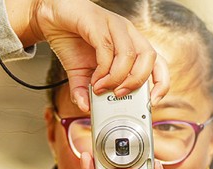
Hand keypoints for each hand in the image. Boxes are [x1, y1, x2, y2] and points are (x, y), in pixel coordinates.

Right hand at [6, 0, 169, 111]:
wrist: (51, 17)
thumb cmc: (72, 40)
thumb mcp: (79, 73)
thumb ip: (84, 91)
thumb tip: (86, 107)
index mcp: (131, 45)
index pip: (157, 62)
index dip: (161, 82)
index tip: (153, 101)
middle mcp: (127, 34)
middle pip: (148, 58)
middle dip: (137, 82)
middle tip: (120, 95)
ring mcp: (114, 26)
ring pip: (129, 54)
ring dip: (117, 77)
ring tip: (101, 88)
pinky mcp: (97, 22)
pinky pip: (107, 47)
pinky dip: (102, 68)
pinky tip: (93, 78)